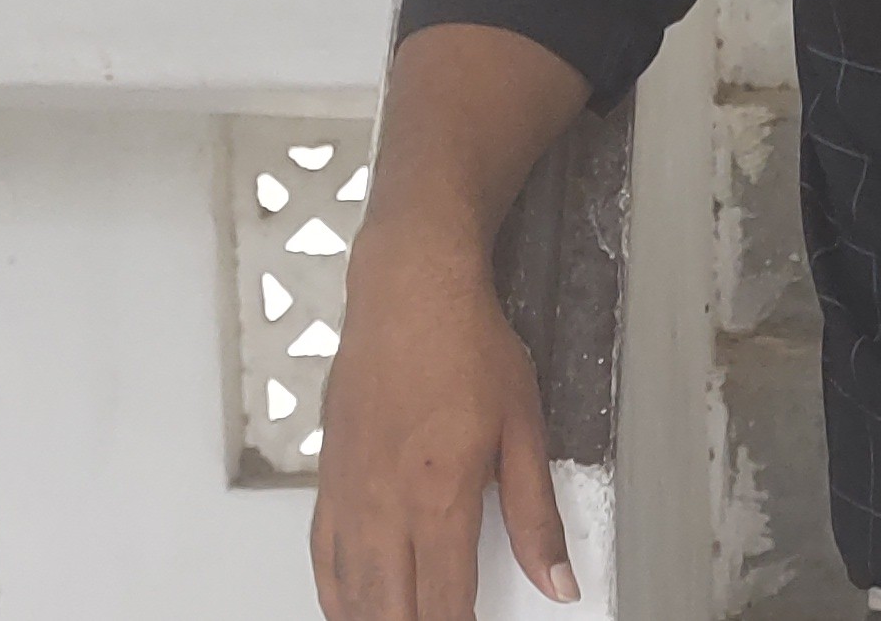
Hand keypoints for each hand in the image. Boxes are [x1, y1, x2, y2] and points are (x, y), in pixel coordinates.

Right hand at [310, 226, 576, 618]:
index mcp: (440, 499)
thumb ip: (536, 516)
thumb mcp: (524, 429)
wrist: (409, 292)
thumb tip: (558, 581)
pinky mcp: (327, 480)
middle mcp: (384, 507)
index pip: (446, 605)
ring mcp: (348, 496)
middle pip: (392, 612)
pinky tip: (355, 606)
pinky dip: (339, 596)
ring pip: (351, 595)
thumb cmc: (467, 347)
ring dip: (379, 620)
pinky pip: (322, 559)